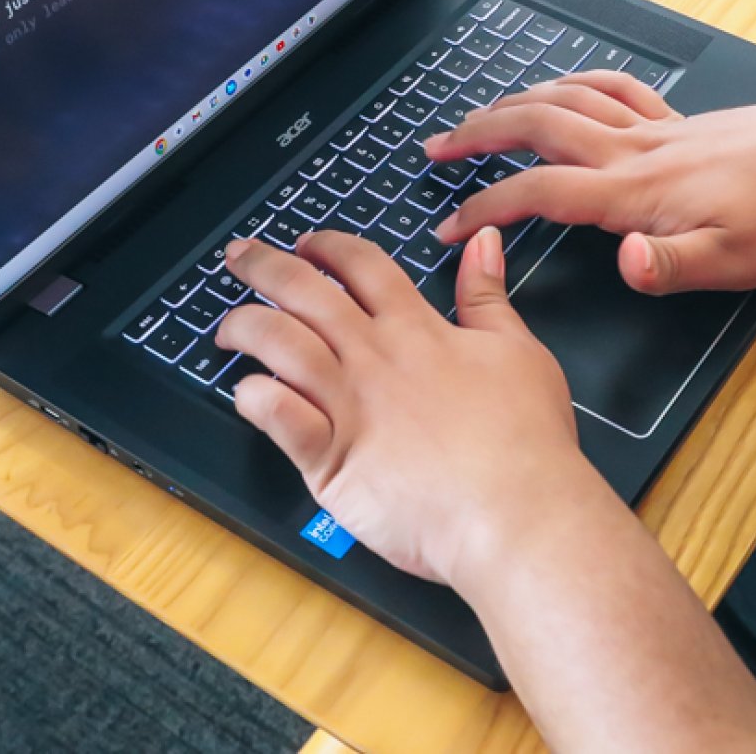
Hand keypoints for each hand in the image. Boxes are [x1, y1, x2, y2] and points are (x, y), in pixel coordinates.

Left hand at [214, 227, 600, 585]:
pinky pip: (277, 416)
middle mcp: (374, 358)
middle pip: (306, 292)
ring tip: (228, 328)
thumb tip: (481, 242)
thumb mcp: (519, 352)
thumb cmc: (527, 440)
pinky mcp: (331, 461)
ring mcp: (349, 407)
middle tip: (238, 256)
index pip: (362, 266)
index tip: (308, 244)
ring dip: (245, 326)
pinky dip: (254, 397)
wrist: (516, 513)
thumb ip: (489, 296)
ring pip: (279, 344)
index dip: (328, 247)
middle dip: (264, 266)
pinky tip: (245, 390)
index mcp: (418, 330)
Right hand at [423, 71, 755, 294]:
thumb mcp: (732, 263)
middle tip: (434, 148)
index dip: (484, 209)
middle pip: (535, 127)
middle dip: (477, 135)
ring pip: (565, 99)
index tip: (447, 229)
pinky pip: (612, 87)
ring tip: (478, 115)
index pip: (538, 194)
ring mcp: (654, 127)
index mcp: (633, 192)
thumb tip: (621, 264)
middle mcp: (633, 149)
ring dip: (512, 103)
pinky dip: (575, 81)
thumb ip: (670, 267)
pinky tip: (563, 87)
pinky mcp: (678, 118)